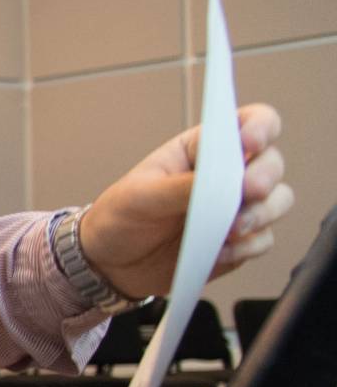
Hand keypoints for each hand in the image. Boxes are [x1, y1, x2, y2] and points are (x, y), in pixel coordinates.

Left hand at [80, 103, 294, 297]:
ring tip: (231, 229)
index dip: (260, 127)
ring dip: (262, 213)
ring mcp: (237, 208)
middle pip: (271, 163)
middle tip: (248, 191)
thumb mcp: (140, 197)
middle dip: (264, 176)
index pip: (249, 123)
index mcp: (204, 148)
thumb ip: (179, 188)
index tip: (250, 141)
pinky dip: (247, 246)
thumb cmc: (121, 217)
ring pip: (277, 201)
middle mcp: (228, 174)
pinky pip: (262, 239)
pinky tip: (220, 252)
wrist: (109, 264)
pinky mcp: (239, 241)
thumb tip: (219, 185)